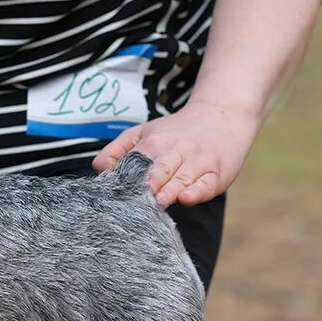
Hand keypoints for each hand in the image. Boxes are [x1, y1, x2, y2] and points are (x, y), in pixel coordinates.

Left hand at [92, 99, 261, 207]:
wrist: (222, 117)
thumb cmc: (175, 132)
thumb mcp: (143, 132)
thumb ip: (117, 151)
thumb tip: (99, 171)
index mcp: (153, 143)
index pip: (134, 162)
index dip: (123, 179)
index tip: (113, 196)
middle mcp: (175, 151)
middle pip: (157, 171)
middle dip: (145, 186)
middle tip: (134, 202)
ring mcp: (197, 163)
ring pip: (180, 179)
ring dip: (167, 191)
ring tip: (156, 203)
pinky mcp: (217, 174)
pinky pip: (206, 185)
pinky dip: (196, 192)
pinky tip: (186, 197)